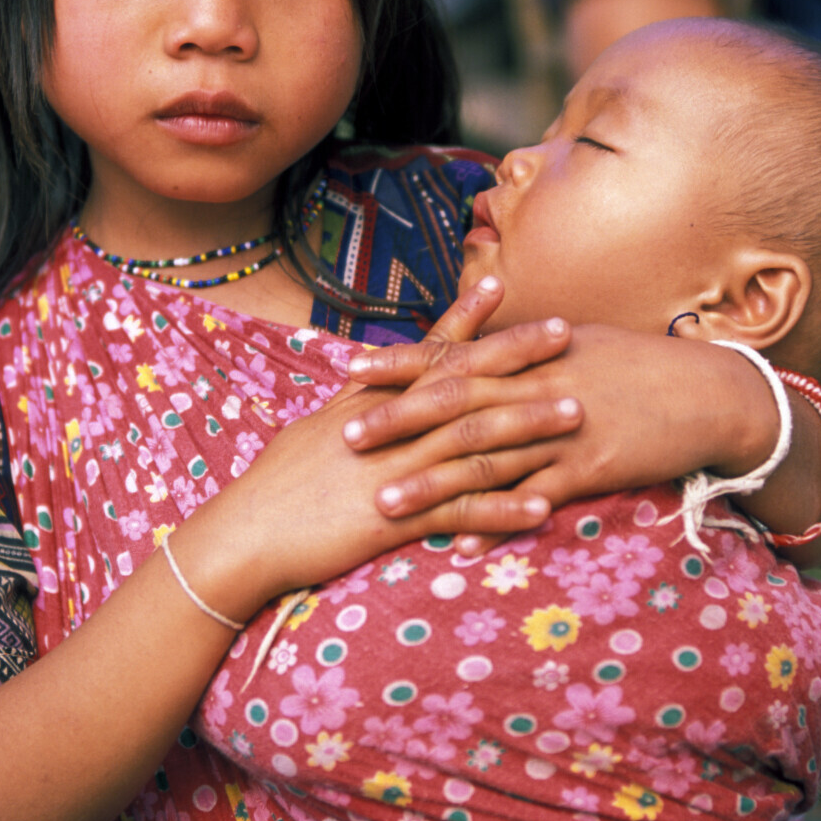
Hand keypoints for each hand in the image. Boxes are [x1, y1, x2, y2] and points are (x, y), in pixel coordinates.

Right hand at [190, 283, 584, 612]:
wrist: (244, 534)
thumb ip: (353, 406)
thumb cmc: (275, 485)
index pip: (425, 351)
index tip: (501, 285)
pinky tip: (543, 507)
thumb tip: (369, 380)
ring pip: (472, 441)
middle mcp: (387, 427)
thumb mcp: (314, 430)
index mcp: (369, 403)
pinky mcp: (393, 520)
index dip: (464, 318)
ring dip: (528, 428)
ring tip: (577, 413)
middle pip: (462, 383)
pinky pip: (458, 512)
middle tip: (565, 331)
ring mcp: (393, 471)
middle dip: (516, 355)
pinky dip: (502, 509)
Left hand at [345, 323, 780, 550]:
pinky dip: (494, 523)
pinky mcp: (589, 471)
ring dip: (432, 483)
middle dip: (397, 421)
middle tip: (345, 437)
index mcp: (529, 353)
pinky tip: (458, 545)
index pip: (451, 354)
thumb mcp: (575, 345)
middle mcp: (537, 388)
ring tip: (383, 503)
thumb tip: (475, 345)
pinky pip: (532, 501)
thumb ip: (520, 352)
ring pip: (486, 458)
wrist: (706, 393)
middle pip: (455, 404)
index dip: (399, 362)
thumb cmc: (636, 364)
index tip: (349, 368)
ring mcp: (562, 432)